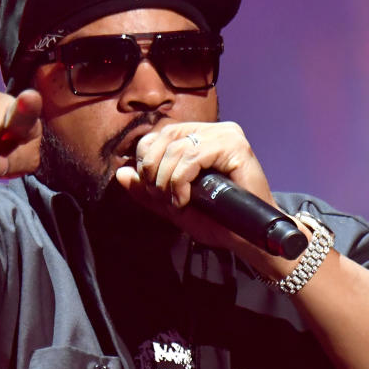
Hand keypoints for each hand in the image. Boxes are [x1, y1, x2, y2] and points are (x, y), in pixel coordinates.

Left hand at [115, 120, 280, 257]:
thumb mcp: (173, 204)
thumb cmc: (218, 221)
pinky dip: (181, 180)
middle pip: (165, 136)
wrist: (248, 237)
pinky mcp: (236, 146)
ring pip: (177, 147)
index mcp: (199, 137)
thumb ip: (146, 190)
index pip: (159, 134)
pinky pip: (193, 157)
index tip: (150, 188)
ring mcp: (227, 135)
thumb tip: (120, 173)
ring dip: (166, 180)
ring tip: (175, 202)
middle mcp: (213, 130)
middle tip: (161, 197)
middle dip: (153, 170)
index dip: (145, 159)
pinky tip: (185, 200)